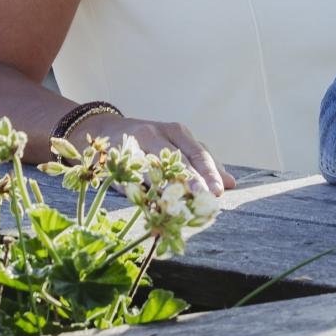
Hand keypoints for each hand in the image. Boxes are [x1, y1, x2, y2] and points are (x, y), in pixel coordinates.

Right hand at [73, 117, 235, 195]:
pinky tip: (152, 203)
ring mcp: (136, 143)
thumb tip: (231, 183)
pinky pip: (132, 174)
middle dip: (193, 180)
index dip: (209, 172)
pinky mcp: (117, 157)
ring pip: (155, 167)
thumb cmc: (150, 141)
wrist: (105, 131)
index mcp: (177, 131)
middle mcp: (157, 133)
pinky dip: (144, 189)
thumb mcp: (178, 146)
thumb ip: (203, 163)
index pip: (198, 152)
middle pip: (179, 159)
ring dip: (168, 187)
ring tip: (181, 204)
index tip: (219, 191)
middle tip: (204, 197)